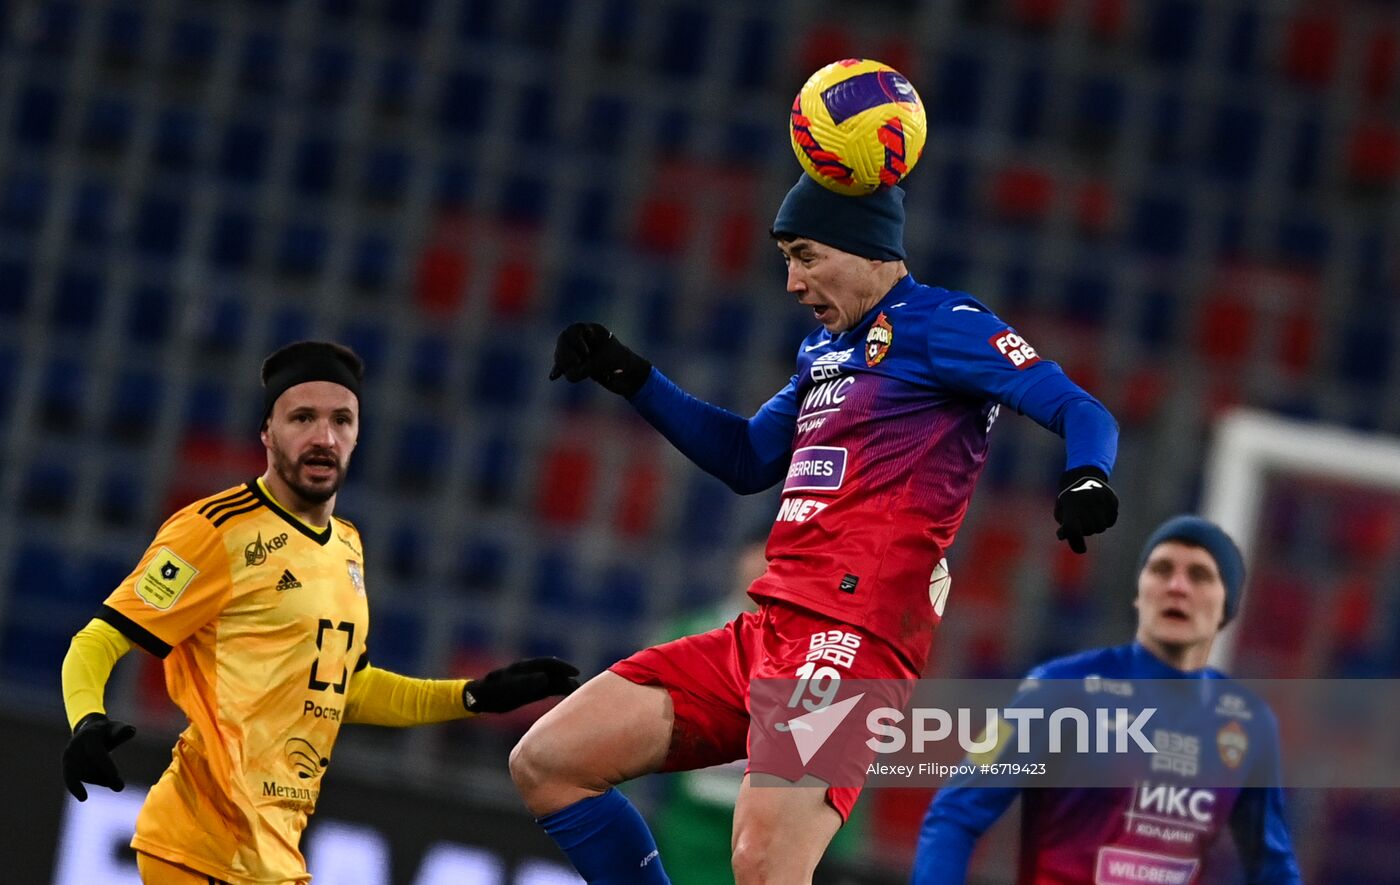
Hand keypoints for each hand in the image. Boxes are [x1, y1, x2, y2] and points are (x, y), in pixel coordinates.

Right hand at [62, 713, 135, 800]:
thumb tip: (130, 731)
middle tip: (120, 786)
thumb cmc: (107, 731)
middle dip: (104, 776)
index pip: (96, 752)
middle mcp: (76, 745)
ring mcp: (69, 755)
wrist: (88, 730)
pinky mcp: (67, 765)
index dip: (105, 764)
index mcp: (89, 735)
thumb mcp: (116, 727)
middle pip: (88, 765)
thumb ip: (123, 730)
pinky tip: (83, 797)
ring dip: (98, 780)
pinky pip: (70, 778)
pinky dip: (76, 787)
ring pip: (81, 773)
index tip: (116, 775)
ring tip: (116, 784)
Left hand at [463, 658, 580, 713]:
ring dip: (565, 684)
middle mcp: (530, 672)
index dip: (563, 667)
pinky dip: (559, 690)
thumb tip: (545, 678)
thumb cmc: (493, 692)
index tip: (576, 672)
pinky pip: (548, 688)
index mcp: (525, 667)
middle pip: (553, 672)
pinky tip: (567, 696)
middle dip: (567, 677)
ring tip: (577, 692)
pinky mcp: (531, 690)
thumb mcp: (507, 688)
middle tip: (579, 686)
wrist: (482, 698)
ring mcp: (531, 680)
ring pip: (553, 680)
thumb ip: (525, 683)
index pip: (548, 664)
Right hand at [548, 323, 651, 397]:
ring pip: (562, 354)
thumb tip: (568, 376)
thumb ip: (584, 369)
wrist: (632, 378)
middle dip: (565, 353)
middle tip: (575, 363)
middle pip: (564, 340)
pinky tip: (554, 376)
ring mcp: (581, 352)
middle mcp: (585, 340)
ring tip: (572, 374)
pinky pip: (564, 365)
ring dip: (564, 363)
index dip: (576, 342)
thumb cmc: (621, 364)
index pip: (574, 330)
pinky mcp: (579, 365)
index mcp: (594, 331)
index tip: (586, 354)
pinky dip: (560, 370)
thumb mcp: (602, 364)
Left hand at [1054, 466, 1117, 553]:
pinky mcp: (1112, 500)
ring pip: (1101, 527)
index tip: (1082, 550)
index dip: (1076, 542)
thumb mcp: (1061, 510)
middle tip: (1081, 522)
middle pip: (1089, 530)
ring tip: (1090, 516)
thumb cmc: (1070, 500)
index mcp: (1071, 504)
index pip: (1073, 529)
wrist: (1084, 477)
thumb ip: (1064, 524)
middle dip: (1085, 530)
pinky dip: (1106, 521)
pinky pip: (1111, 522)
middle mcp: (1086, 501)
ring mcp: (1101, 500)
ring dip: (1095, 526)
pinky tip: (1100, 512)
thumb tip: (1063, 536)